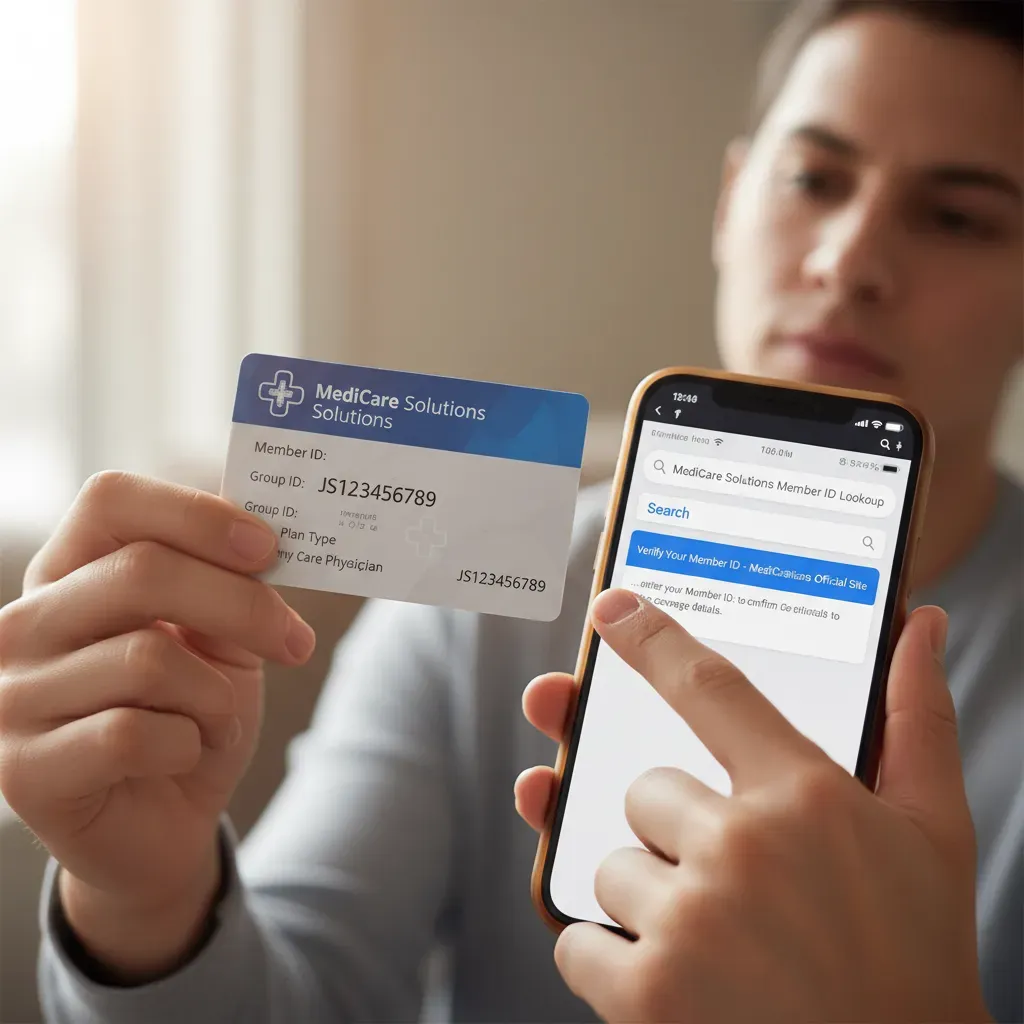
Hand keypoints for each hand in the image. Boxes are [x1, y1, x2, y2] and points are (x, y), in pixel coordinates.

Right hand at [0, 473, 315, 921]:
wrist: (165, 824)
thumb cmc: (191, 715)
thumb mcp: (220, 641)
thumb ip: (227, 586)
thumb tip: (264, 537)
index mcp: (70, 573)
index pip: (111, 501)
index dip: (197, 514)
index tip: (268, 548)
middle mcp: (26, 624)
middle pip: (141, 572)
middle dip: (242, 606)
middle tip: (296, 640)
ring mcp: (14, 695)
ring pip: (149, 658)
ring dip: (214, 695)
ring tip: (215, 717)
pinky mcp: (24, 769)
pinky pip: (133, 734)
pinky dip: (186, 745)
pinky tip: (179, 755)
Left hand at [516, 589, 989, 1023]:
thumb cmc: (914, 956)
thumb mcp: (932, 833)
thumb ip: (916, 720)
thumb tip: (922, 625)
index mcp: (805, 795)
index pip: (709, 688)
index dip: (652, 640)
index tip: (610, 609)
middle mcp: (741, 847)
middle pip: (645, 792)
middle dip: (675, 832)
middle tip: (737, 885)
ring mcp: (689, 921)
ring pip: (610, 865)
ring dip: (648, 899)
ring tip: (722, 943)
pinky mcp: (647, 995)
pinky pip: (577, 941)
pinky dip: (607, 961)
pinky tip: (674, 981)